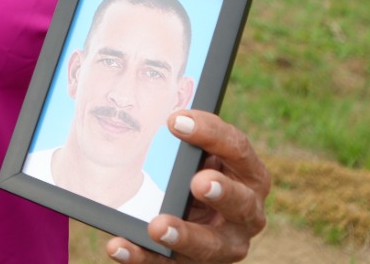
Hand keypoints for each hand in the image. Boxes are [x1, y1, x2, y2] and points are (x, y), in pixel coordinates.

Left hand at [103, 110, 268, 262]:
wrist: (199, 217)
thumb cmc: (200, 173)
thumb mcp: (203, 157)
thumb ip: (192, 146)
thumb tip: (163, 121)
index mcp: (250, 175)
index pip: (237, 149)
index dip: (210, 133)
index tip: (175, 120)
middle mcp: (248, 214)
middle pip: (240, 203)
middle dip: (221, 193)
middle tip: (198, 182)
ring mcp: (225, 245)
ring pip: (210, 246)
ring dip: (184, 236)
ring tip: (157, 227)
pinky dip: (143, 257)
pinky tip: (119, 246)